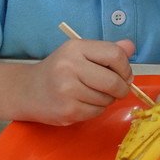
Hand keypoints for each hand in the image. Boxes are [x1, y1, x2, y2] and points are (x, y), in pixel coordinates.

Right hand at [18, 38, 134, 125]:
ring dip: (107, 99)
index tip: (124, 74)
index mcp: (76, 48)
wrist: (27, 91)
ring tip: (94, 94)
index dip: (125, 67)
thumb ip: (106, 50)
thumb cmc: (58, 70)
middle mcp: (70, 67)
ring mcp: (67, 91)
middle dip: (122, 88)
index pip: (114, 55)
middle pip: (113, 81)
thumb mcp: (79, 53)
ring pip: (106, 99)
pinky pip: (97, 112)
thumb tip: (131, 47)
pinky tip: (85, 103)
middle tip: (119, 89)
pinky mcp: (67, 111)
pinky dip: (97, 109)